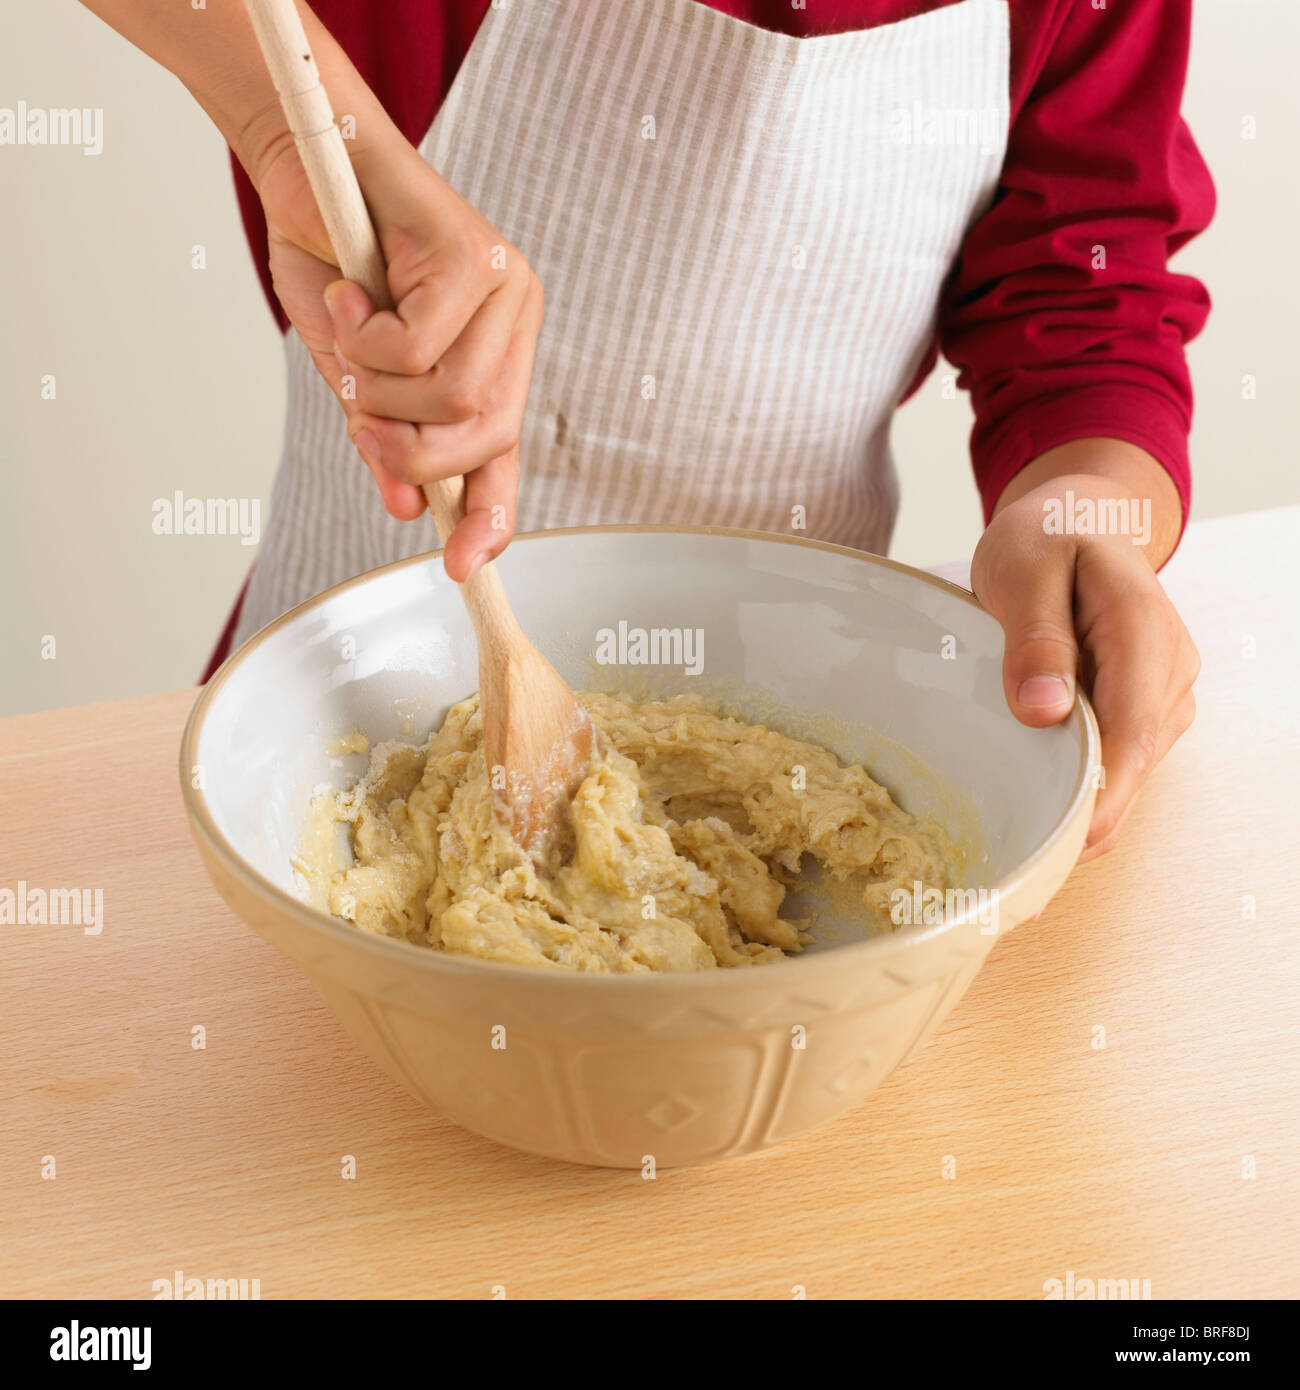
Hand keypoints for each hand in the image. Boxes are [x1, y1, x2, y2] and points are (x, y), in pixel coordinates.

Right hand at [248, 124, 541, 580]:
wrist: (301, 159)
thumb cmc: (330, 260)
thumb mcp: (355, 372)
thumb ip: (386, 438)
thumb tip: (409, 510)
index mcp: (497, 351)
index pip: (504, 451)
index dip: (489, 513)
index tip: (464, 567)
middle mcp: (514, 320)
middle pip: (485, 434)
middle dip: (410, 449)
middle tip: (359, 417)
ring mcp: (503, 285)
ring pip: (454, 398)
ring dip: (379, 390)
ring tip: (350, 334)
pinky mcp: (473, 252)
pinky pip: (417, 348)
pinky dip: (363, 340)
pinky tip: (349, 294)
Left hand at [971, 447, 1199, 859]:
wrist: (1076, 521)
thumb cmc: (1046, 538)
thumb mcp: (1025, 569)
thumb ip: (1036, 636)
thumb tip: (1045, 712)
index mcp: (1144, 630)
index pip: (1133, 732)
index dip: (1101, 797)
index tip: (1059, 846)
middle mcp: (1169, 672)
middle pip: (1133, 766)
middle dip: (1083, 823)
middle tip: (1023, 881)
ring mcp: (1162, 695)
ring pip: (1127, 774)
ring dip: (1079, 813)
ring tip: (1020, 860)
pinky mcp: (1144, 711)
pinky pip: (1117, 763)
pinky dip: (1082, 793)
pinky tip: (1038, 822)